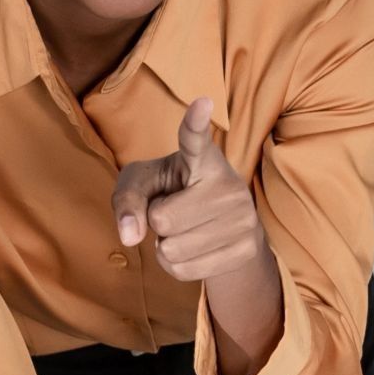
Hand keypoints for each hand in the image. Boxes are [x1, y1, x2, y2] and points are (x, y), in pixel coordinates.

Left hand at [109, 96, 266, 286]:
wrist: (220, 226)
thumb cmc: (172, 193)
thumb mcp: (142, 185)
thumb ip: (126, 200)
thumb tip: (130, 236)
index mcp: (202, 158)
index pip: (195, 139)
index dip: (196, 123)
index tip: (202, 103)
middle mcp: (229, 184)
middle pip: (163, 219)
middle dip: (157, 222)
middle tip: (173, 210)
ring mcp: (244, 218)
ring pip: (173, 250)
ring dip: (165, 246)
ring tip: (183, 228)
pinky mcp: (247, 249)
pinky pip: (184, 271)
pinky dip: (175, 266)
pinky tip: (190, 249)